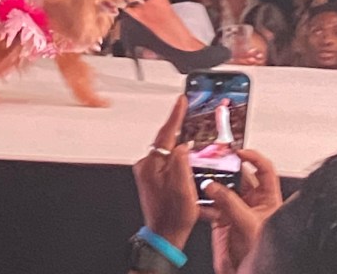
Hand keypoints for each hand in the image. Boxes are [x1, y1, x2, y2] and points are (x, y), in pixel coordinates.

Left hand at [132, 96, 197, 250]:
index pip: (166, 133)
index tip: (181, 100)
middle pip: (164, 140)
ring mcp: (147, 173)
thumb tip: (181, 144)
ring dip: (177, 146)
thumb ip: (181, 160)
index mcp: (152, 164)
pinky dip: (175, 159)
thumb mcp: (184, 187)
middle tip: (188, 114)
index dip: (176, 115)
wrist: (164, 236)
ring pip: (165, 152)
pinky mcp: (150, 179)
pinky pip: (165, 162)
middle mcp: (146, 165)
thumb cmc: (173, 217)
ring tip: (191, 139)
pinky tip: (186, 162)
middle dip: (177, 129)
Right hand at [203, 149, 282, 273]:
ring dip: (212, 181)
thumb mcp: (248, 225)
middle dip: (226, 166)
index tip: (238, 151)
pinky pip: (211, 201)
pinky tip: (198, 195)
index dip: (253, 156)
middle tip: (214, 159)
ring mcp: (237, 208)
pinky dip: (203, 197)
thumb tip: (212, 185)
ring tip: (203, 175)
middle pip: (240, 175)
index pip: (265, 170)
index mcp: (268, 200)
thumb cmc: (262, 257)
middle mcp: (253, 202)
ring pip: (223, 186)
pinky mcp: (222, 217)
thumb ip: (230, 202)